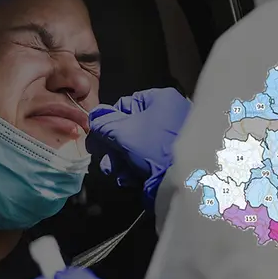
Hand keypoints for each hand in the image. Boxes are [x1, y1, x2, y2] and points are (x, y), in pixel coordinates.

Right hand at [86, 87, 190, 207]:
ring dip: (122, 162)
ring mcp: (174, 136)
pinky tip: (130, 179)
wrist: (184, 178)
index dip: (107, 123)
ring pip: (137, 146)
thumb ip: (102, 124)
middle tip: (108, 163)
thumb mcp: (122, 132)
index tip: (98, 141)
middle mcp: (170, 113)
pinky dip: (137, 168)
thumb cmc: (152, 146)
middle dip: (114, 149)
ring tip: (118, 174)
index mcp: (161, 99)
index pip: (125, 105)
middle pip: (129, 128)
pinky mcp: (176, 156)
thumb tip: (92, 119)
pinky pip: (150, 157)